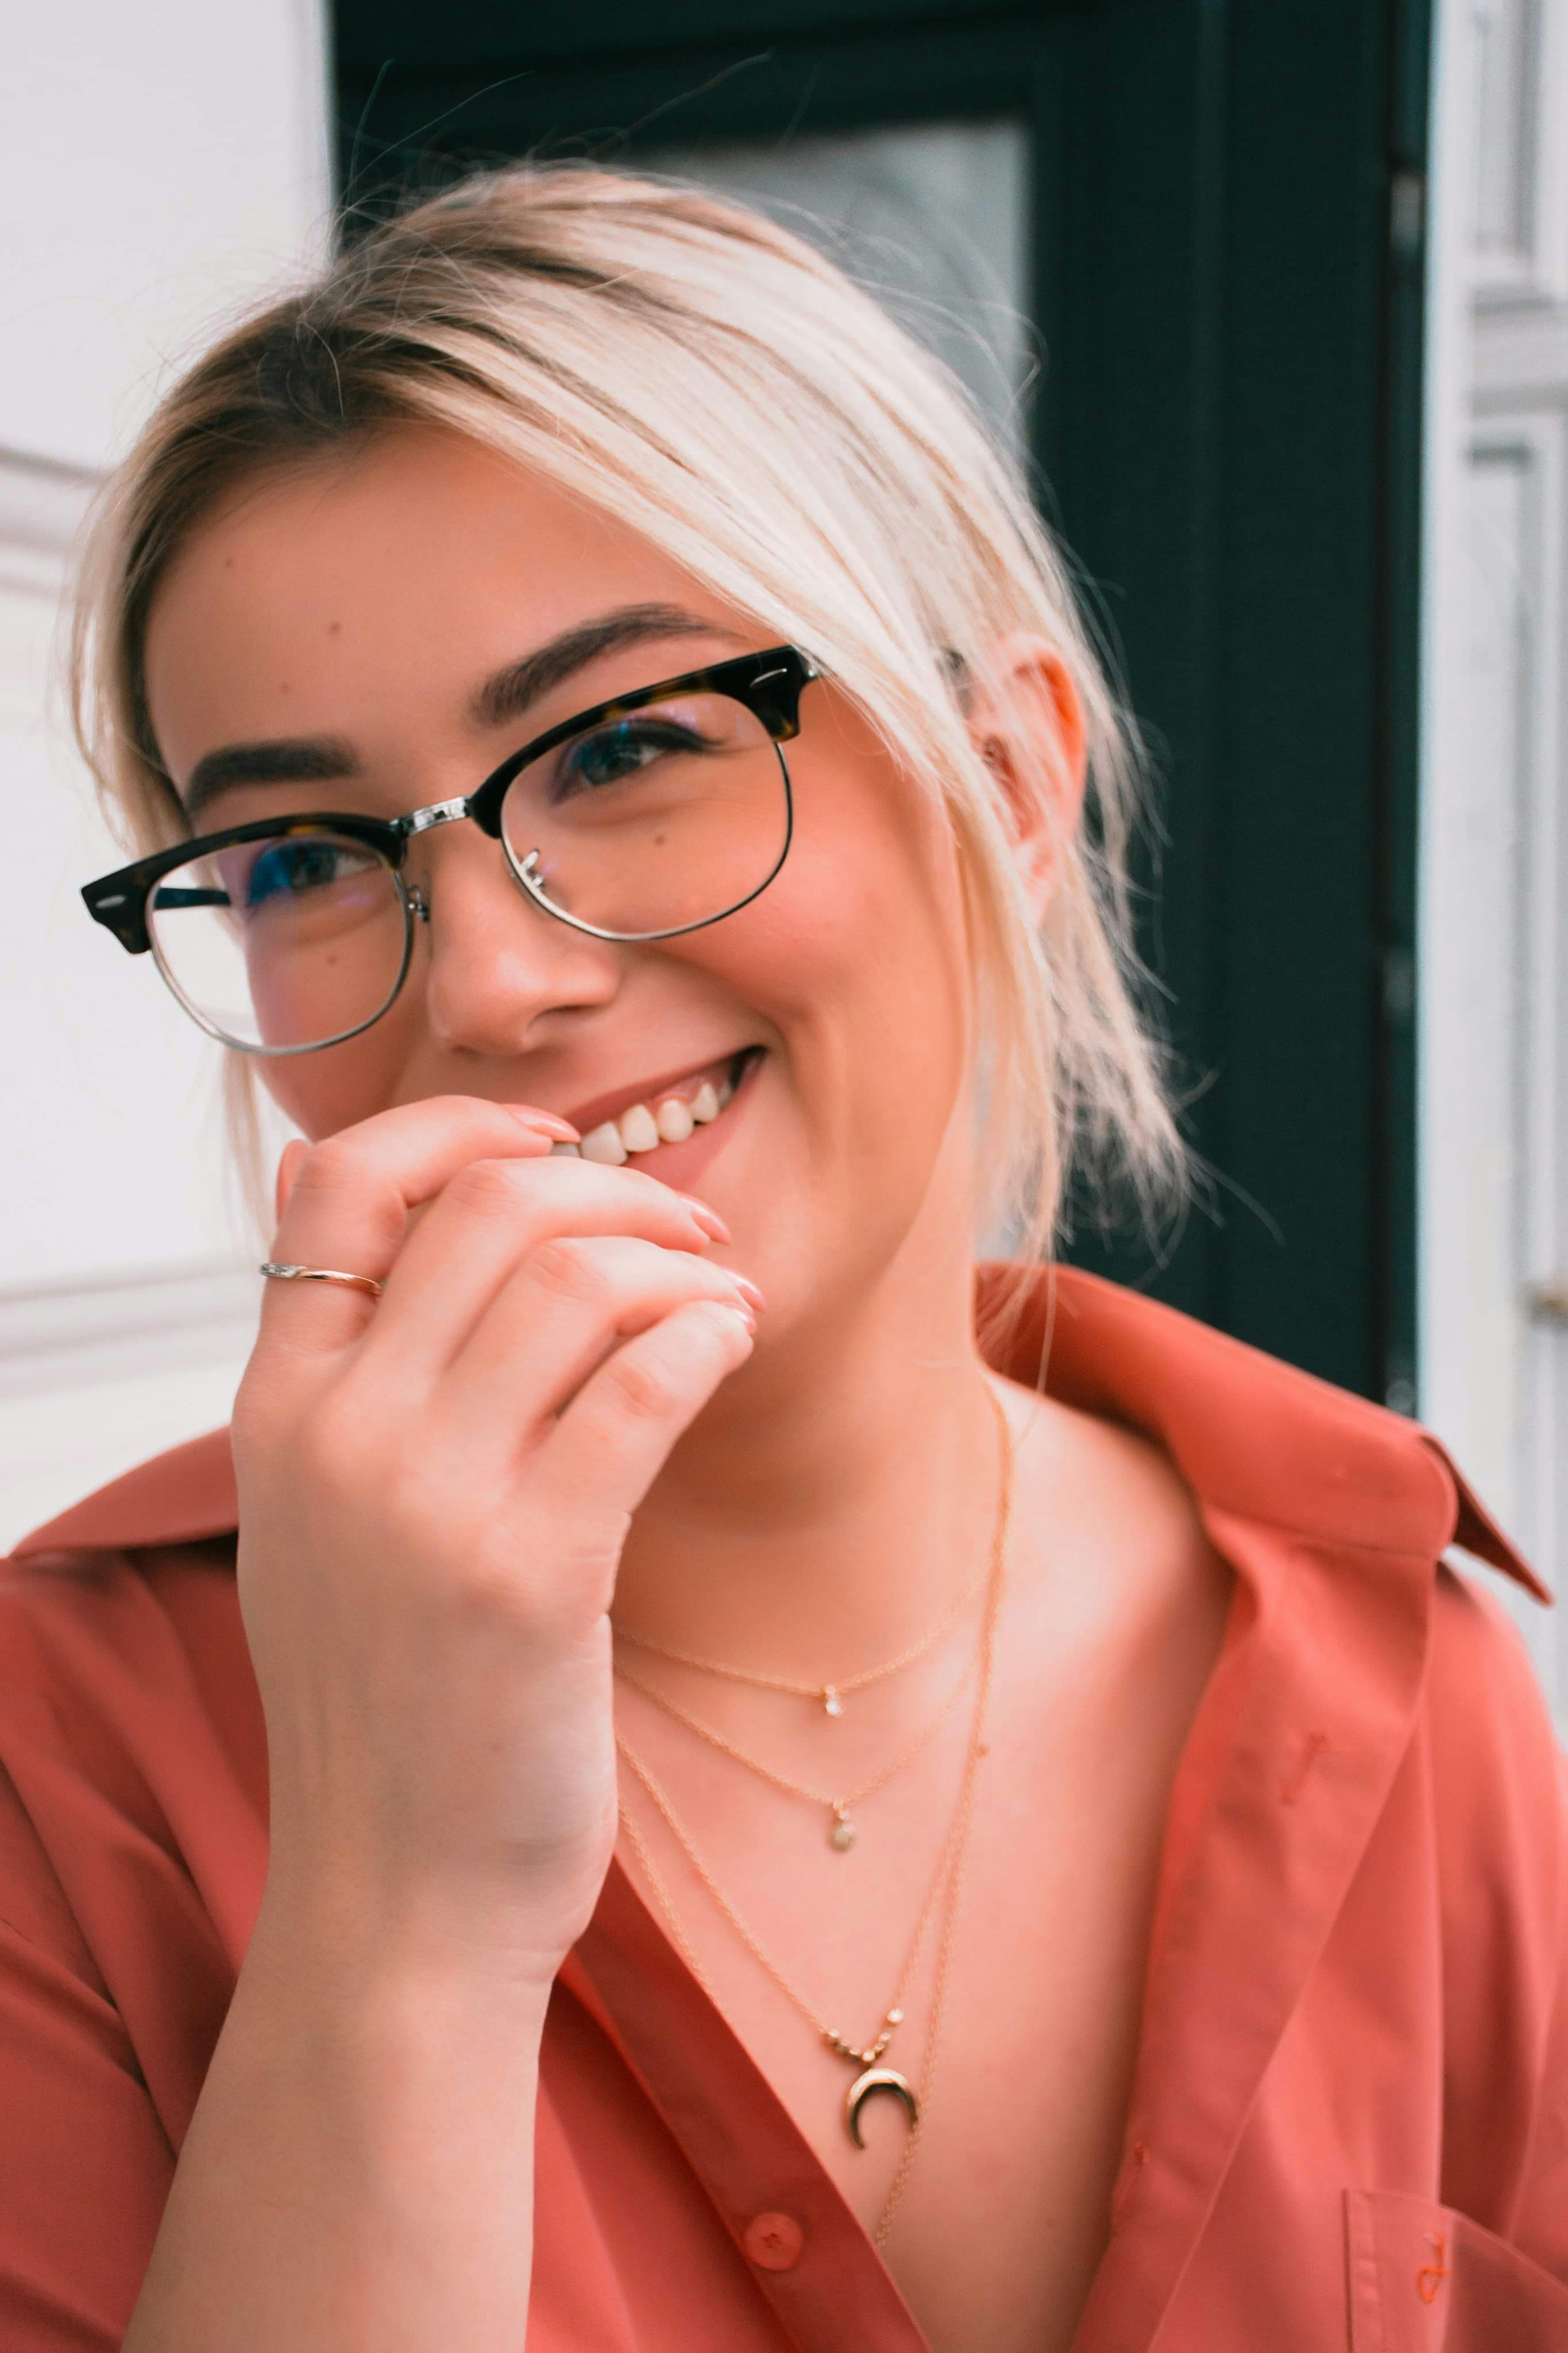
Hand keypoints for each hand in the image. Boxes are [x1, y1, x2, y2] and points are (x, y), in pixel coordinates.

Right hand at [232, 1095, 758, 1978]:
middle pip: (489, 1206)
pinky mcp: (533, 1578)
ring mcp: (429, 1506)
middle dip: (616, 1187)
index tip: (558, 1143)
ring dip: (679, 1261)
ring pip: (577, 1277)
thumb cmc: (390, 1697)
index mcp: (280, 1409)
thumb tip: (352, 1201)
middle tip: (688, 1227)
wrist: (402, 1898)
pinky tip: (729, 1344)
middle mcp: (339, 1437)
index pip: (339, 1181)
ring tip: (722, 1294)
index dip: (463, 1128)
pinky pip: (642, 1383)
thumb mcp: (314, 1522)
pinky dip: (705, 1334)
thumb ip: (338, 1372)